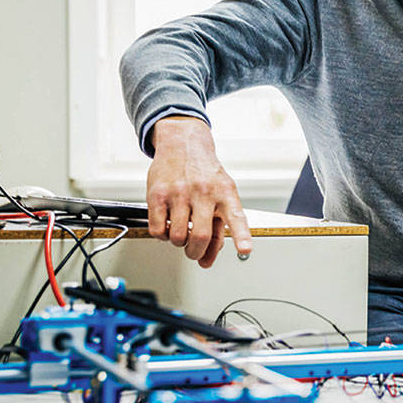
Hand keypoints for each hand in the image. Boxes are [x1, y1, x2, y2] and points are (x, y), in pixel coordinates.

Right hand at [146, 116, 252, 267]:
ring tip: (180, 232)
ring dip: (178, 243)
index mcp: (225, 193)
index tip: (245, 249)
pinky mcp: (157, 194)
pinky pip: (157, 230)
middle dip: (196, 253)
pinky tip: (167, 225)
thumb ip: (219, 227)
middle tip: (194, 252)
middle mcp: (204, 192)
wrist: (183, 144)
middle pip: (200, 237)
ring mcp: (179, 192)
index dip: (241, 236)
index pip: (236, 217)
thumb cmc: (205, 174)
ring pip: (177, 237)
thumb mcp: (222, 193)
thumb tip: (207, 259)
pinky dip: (162, 236)